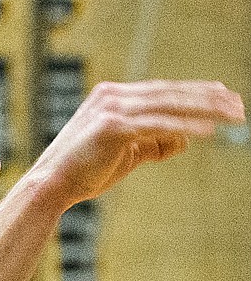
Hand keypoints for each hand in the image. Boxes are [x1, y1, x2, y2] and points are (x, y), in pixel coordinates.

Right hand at [29, 80, 244, 208]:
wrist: (48, 188)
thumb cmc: (82, 176)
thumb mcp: (123, 157)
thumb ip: (152, 145)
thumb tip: (183, 140)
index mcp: (112, 98)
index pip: (161, 92)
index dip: (192, 94)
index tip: (219, 96)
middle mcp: (113, 97)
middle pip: (170, 93)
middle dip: (206, 97)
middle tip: (236, 102)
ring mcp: (113, 109)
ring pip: (169, 105)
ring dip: (205, 109)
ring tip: (232, 114)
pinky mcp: (115, 126)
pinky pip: (159, 124)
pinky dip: (186, 126)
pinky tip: (207, 130)